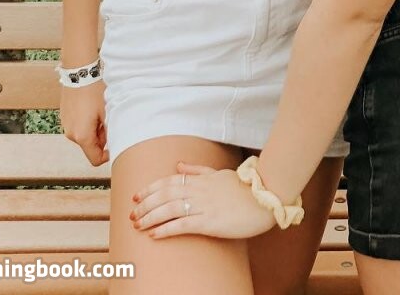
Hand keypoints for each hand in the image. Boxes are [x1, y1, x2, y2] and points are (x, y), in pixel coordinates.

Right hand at [59, 81, 108, 165]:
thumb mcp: (107, 112)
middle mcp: (71, 134)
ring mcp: (66, 126)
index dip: (107, 155)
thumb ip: (110, 131)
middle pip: (90, 147)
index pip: (95, 159)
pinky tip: (91, 108)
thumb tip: (114, 143)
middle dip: (101, 138)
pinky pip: (78, 127)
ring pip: (84, 136)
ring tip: (100, 112)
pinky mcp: (64, 117)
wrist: (79, 73)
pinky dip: (87, 123)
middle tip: (108, 121)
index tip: (114, 143)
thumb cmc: (95, 92)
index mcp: (82, 136)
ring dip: (94, 130)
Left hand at [131, 162, 275, 240]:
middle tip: (131, 214)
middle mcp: (199, 190)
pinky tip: (155, 235)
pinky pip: (183, 225)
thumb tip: (178, 164)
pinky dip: (166, 229)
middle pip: (165, 194)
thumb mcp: (219, 173)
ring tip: (138, 225)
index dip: (150, 188)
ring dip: (150, 217)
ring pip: (169, 208)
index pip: (169, 180)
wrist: (267, 197)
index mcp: (201, 178)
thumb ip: (198, 169)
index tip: (136, 195)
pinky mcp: (210, 222)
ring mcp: (204, 206)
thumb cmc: (245, 188)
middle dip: (145, 204)